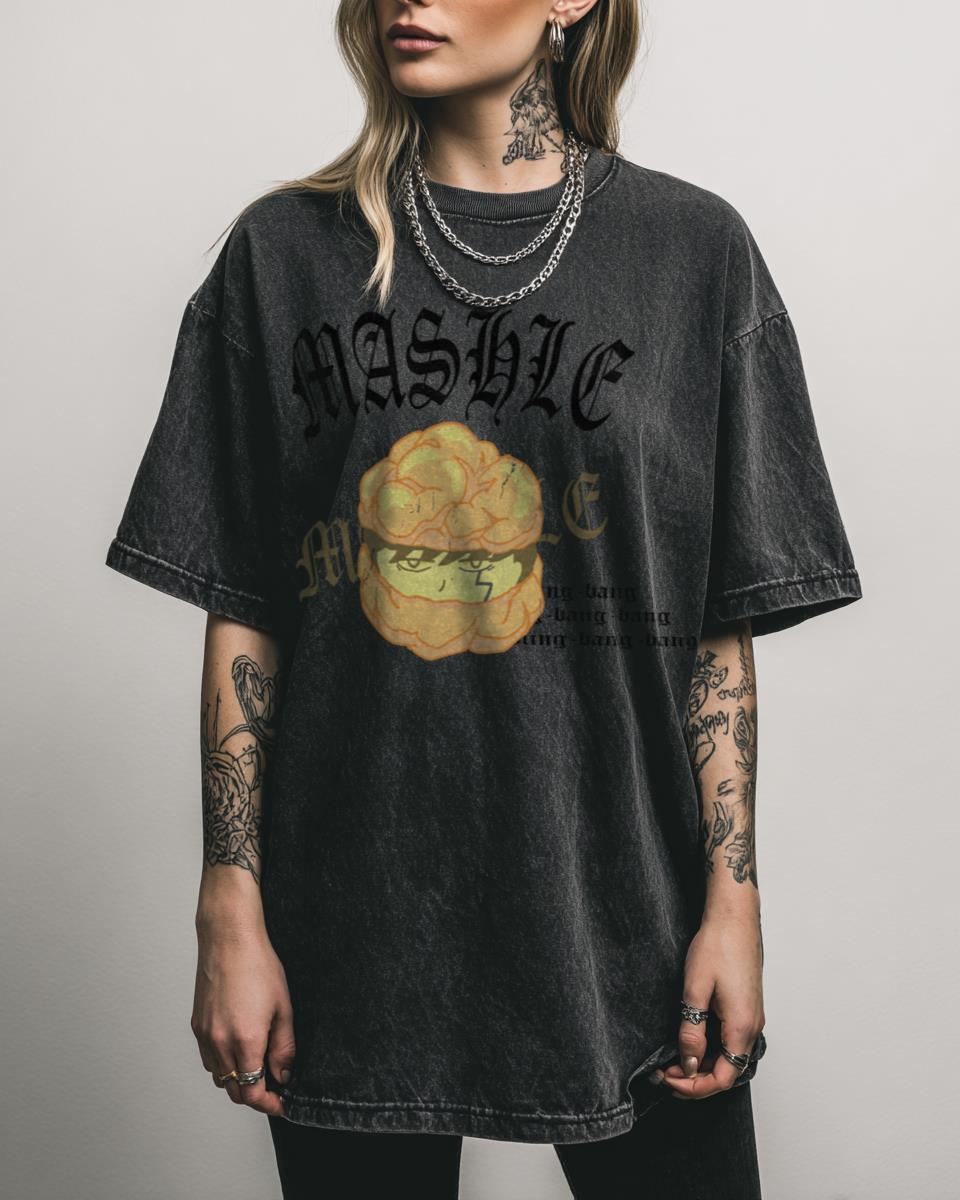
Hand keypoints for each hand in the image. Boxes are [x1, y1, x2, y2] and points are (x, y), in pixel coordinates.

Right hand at [191, 917, 295, 1116]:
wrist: (229, 940)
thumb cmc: (258, 966)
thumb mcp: (283, 1007)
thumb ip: (284, 1047)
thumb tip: (284, 1074)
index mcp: (245, 1040)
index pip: (252, 1092)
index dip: (268, 1104)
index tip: (281, 1103)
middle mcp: (220, 1043)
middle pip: (234, 1091)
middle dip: (255, 1096)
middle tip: (274, 1088)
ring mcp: (205, 1035)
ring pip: (219, 1077)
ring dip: (238, 1081)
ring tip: (258, 1066)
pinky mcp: (196, 1026)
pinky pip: (208, 1059)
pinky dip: (223, 1065)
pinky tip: (238, 1050)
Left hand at [659, 909, 764, 1099]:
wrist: (734, 918)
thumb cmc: (717, 946)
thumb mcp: (695, 990)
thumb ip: (692, 1031)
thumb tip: (689, 1064)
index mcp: (742, 1027)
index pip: (722, 1078)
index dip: (694, 1087)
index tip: (668, 1079)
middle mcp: (753, 1027)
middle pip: (727, 1072)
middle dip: (695, 1079)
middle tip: (664, 1072)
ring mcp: (752, 1017)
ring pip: (729, 1057)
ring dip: (703, 1064)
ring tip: (673, 1059)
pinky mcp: (747, 1008)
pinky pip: (731, 1041)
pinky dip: (711, 1049)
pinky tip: (691, 1041)